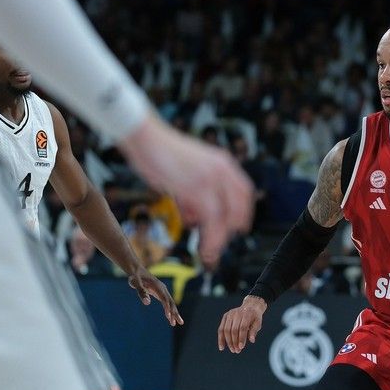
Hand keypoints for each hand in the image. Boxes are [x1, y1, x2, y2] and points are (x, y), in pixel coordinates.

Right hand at [118, 115, 252, 268]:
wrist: (145, 137)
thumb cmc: (159, 153)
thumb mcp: (186, 172)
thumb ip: (195, 192)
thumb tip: (195, 216)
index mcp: (223, 163)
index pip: (244, 192)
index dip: (243, 213)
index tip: (238, 227)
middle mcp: (222, 170)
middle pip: (239, 208)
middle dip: (230, 229)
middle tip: (217, 243)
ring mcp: (212, 179)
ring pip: (225, 218)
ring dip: (219, 239)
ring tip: (209, 252)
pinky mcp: (199, 189)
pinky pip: (212, 220)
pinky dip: (211, 238)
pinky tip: (205, 248)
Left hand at [127, 267, 181, 325]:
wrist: (137, 271)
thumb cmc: (135, 277)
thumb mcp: (135, 283)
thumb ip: (141, 292)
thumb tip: (147, 303)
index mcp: (158, 286)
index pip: (164, 299)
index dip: (167, 308)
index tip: (168, 317)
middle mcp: (163, 289)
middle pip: (171, 302)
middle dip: (175, 312)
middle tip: (179, 323)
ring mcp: (163, 291)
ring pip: (170, 303)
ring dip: (174, 313)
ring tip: (177, 323)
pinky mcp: (161, 294)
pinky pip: (167, 303)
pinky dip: (169, 310)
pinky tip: (170, 317)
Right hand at [217, 295, 266, 352]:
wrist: (250, 306)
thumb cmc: (254, 318)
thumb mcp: (258, 323)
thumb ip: (254, 331)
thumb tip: (252, 340)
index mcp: (246, 314)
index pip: (242, 327)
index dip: (241, 338)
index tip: (241, 347)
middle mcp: (237, 313)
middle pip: (233, 330)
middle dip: (234, 342)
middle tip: (237, 351)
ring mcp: (230, 314)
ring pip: (226, 330)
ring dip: (228, 342)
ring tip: (233, 350)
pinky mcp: (225, 316)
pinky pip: (221, 329)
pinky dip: (221, 339)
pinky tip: (222, 347)